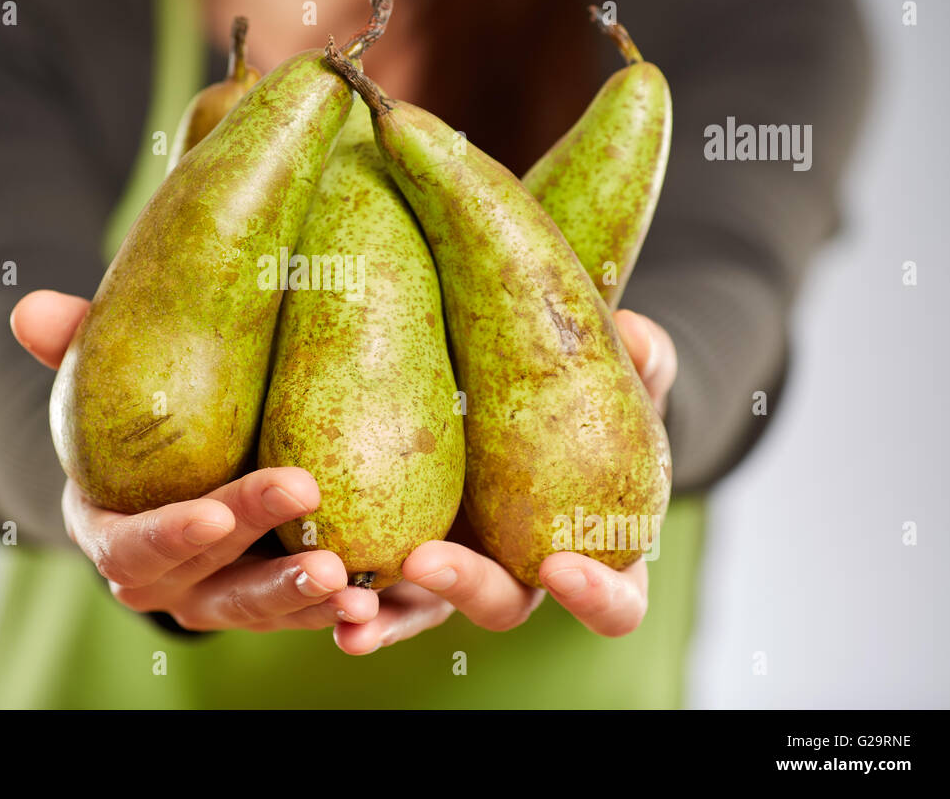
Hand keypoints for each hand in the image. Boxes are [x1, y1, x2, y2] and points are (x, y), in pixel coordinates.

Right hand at [12, 290, 378, 631]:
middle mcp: (159, 580)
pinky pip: (299, 616)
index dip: (168, 536)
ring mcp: (213, 599)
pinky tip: (375, 597)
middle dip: (253, 547)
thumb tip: (28, 307)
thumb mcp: (110, 380)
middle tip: (305, 497)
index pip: (131, 547)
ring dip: (301, 596)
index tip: (211, 513)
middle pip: (204, 579)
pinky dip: (334, 611)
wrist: (182, 461)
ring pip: (256, 610)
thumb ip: (76, 347)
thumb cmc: (143, 417)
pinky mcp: (266, 603)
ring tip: (350, 575)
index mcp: (110, 531)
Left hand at [332, 309, 677, 653]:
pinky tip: (311, 578)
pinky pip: (369, 580)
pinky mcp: (397, 545)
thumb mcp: (615, 374)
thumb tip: (638, 334)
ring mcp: (455, 566)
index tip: (562, 568)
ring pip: (422, 610)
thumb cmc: (581, 394)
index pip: (613, 603)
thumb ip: (636, 362)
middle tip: (427, 560)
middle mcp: (520, 574)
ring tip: (349, 607)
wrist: (511, 381)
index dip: (594, 596)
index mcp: (592, 553)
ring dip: (387, 616)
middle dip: (464, 589)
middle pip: (501, 606)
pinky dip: (341, 590)